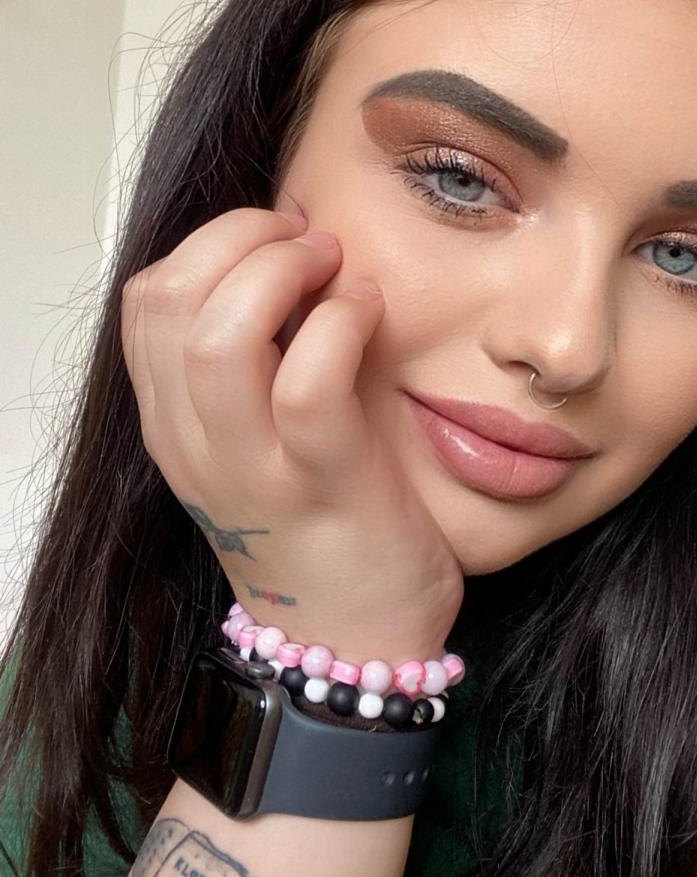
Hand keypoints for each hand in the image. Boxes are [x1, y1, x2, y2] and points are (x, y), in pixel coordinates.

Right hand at [120, 207, 463, 665]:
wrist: (351, 641)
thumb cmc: (319, 523)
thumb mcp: (253, 440)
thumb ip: (248, 363)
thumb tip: (284, 260)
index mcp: (173, 426)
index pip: (147, 302)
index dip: (210, 243)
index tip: (275, 234)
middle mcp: (195, 445)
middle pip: (170, 301)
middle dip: (241, 237)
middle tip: (308, 238)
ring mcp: (253, 470)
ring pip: (221, 336)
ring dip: (281, 271)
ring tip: (333, 265)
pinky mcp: (324, 485)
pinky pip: (308, 383)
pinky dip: (339, 321)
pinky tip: (368, 308)